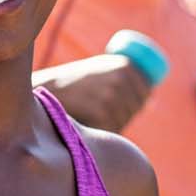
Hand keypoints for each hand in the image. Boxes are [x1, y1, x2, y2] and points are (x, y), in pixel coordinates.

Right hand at [36, 54, 152, 130]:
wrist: (44, 89)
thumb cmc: (72, 81)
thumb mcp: (99, 69)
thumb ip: (123, 76)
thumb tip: (151, 98)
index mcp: (125, 65)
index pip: (145, 90)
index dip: (138, 100)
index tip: (123, 102)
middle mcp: (121, 79)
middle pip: (136, 107)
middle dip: (124, 113)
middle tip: (102, 110)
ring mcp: (112, 97)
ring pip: (124, 120)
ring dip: (112, 123)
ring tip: (91, 114)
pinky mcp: (103, 115)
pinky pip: (113, 130)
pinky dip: (102, 131)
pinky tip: (88, 123)